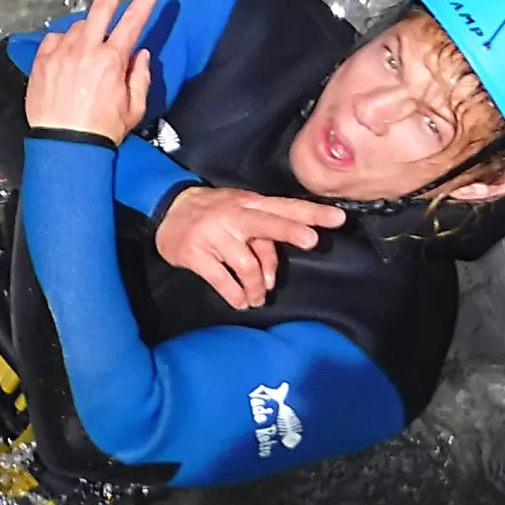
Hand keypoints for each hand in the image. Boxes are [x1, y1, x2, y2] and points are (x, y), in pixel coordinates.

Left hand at [23, 0, 161, 141]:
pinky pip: (54, 40)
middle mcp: (85, 49)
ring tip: (87, 53)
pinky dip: (63, 43)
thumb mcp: (134, 108)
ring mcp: (61, 52)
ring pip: (77, 27)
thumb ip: (140, 77)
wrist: (64, 145)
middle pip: (102, 6)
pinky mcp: (41, 60)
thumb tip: (139, 54)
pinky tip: (67, 56)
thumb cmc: (102, 130)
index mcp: (112, 60)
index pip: (133, 21)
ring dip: (86, 32)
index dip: (145, 0)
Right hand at [155, 187, 346, 309]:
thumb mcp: (239, 216)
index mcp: (248, 203)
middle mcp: (233, 215)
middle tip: (312, 241)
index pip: (284, 207)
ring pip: (246, 263)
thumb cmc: (213, 215)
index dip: (310, 214)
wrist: (166, 209)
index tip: (338, 218)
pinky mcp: (195, 253)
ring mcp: (213, 234)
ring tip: (257, 298)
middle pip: (266, 223)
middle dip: (290, 231)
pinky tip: (240, 301)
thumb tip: (273, 275)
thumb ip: (262, 240)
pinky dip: (235, 294)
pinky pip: (222, 279)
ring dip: (257, 287)